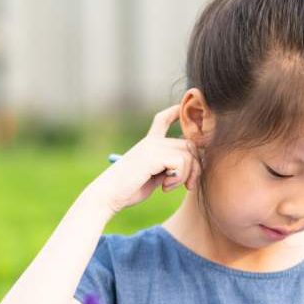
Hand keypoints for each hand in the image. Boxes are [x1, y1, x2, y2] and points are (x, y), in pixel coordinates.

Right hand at [83, 105, 202, 214]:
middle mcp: (151, 142)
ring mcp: (151, 147)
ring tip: (170, 186)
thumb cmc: (128, 189)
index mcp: (148, 144)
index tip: (182, 108)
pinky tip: (165, 186)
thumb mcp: (153, 175)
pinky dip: (179, 177)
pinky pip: (181, 162)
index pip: (163, 120)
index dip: (176, 112)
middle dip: (196, 166)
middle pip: (189, 143)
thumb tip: (191, 162)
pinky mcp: (152, 157)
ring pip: (188, 154)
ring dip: (187, 175)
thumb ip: (168, 166)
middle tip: (188, 185)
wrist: (107, 195)